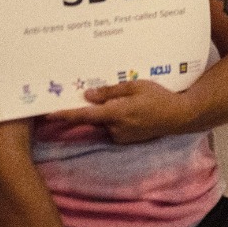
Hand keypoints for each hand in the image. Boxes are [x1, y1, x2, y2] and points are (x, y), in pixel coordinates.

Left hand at [51, 81, 190, 143]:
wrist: (179, 116)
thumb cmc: (159, 97)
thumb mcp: (136, 86)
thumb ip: (111, 91)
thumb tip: (88, 95)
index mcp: (115, 113)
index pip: (84, 115)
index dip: (65, 115)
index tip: (48, 114)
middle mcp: (115, 128)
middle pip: (96, 117)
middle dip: (99, 107)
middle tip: (113, 96)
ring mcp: (121, 137)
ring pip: (107, 122)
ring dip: (112, 112)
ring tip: (135, 103)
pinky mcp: (128, 140)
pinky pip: (116, 128)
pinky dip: (120, 119)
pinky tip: (137, 112)